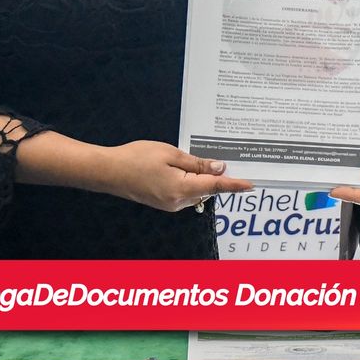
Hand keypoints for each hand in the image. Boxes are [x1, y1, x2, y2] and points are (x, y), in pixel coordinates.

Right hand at [96, 141, 252, 211]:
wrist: (109, 171)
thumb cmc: (137, 158)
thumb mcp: (170, 154)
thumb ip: (196, 164)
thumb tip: (218, 169)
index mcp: (180, 189)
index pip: (215, 187)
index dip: (234, 185)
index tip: (250, 185)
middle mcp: (178, 202)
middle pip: (207, 190)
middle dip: (217, 178)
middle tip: (229, 160)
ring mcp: (170, 205)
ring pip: (197, 192)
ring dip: (203, 180)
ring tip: (206, 161)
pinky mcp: (164, 203)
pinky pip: (186, 193)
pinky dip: (192, 182)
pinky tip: (189, 168)